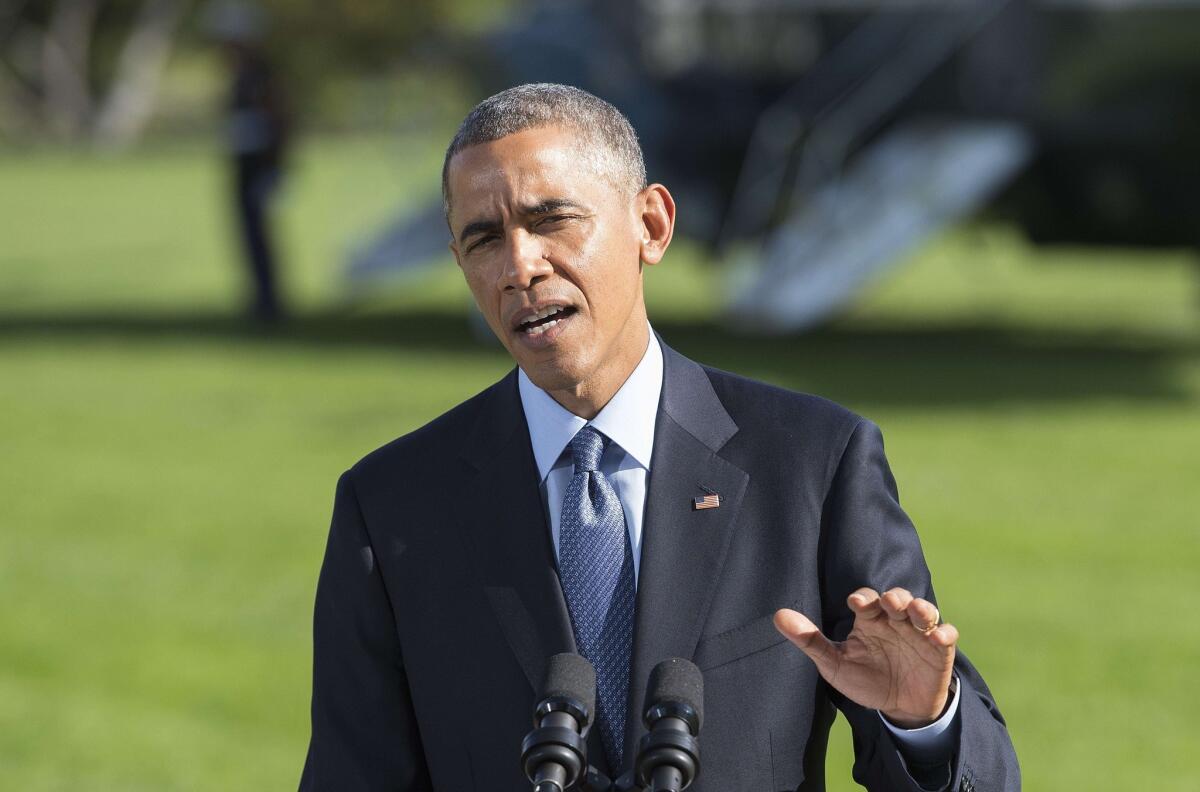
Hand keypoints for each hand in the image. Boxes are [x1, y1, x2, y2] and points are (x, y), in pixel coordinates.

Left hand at [773, 588, 957, 727]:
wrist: (899, 707)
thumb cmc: (865, 678)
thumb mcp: (835, 664)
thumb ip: (810, 641)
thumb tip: (777, 617)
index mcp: (869, 620)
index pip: (866, 599)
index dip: (863, 598)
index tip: (856, 603)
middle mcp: (894, 621)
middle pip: (896, 599)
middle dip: (894, 598)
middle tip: (890, 603)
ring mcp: (918, 633)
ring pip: (923, 610)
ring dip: (921, 608)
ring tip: (915, 613)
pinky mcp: (940, 650)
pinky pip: (946, 634)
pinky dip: (944, 633)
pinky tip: (937, 638)